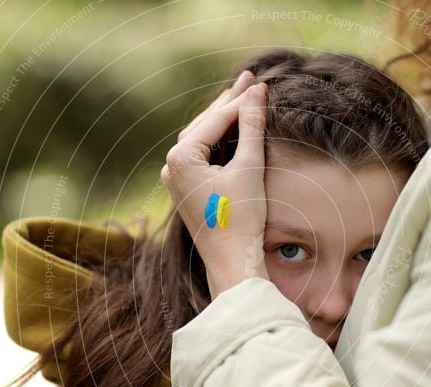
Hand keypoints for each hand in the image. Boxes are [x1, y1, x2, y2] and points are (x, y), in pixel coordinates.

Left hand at [161, 78, 269, 297]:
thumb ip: (251, 127)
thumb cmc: (241, 218)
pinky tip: (233, 130)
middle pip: (203, 125)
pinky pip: (201, 156)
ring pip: (201, 139)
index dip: (240, 101)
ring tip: (243, 99)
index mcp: (180, 158)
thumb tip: (256, 92)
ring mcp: (175, 179)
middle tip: (249, 81)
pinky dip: (218, 142)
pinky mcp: (185, 190)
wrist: (232, 261)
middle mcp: (170, 166)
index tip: (259, 82)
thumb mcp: (249, 167)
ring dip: (222, 121)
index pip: (215, 120)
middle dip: (228, 104)